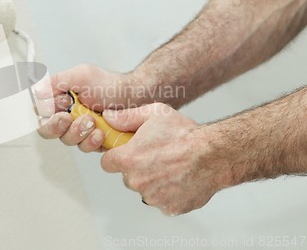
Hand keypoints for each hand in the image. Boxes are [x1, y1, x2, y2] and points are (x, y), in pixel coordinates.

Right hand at [36, 64, 137, 152]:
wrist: (131, 96)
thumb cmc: (107, 84)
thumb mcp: (80, 75)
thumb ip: (56, 82)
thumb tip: (36, 91)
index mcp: (57, 100)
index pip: (38, 113)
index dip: (45, 113)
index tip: (59, 107)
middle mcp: (64, 115)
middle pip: (47, 130)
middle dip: (57, 126)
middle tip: (68, 118)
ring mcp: (77, 129)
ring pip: (66, 140)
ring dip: (78, 132)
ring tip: (91, 121)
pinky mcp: (90, 141)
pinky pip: (84, 147)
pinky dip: (91, 141)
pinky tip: (99, 132)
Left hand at [100, 103, 222, 215]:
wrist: (214, 155)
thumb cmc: (185, 134)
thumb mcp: (154, 113)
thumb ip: (126, 117)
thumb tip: (108, 118)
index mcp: (129, 159)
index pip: (107, 163)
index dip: (116, 156)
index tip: (125, 152)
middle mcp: (137, 181)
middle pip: (127, 178)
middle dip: (136, 169)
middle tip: (155, 156)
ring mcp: (153, 197)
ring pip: (145, 190)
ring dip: (153, 181)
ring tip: (171, 166)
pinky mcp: (169, 208)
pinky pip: (163, 201)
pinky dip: (169, 193)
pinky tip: (180, 179)